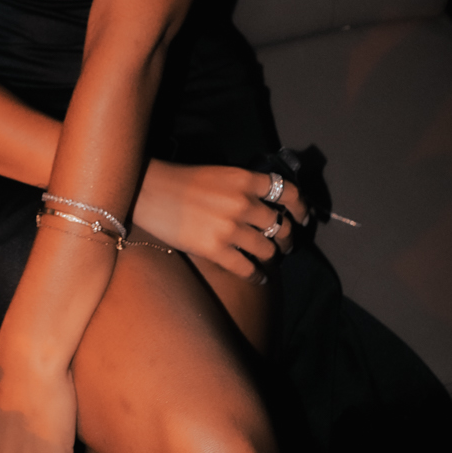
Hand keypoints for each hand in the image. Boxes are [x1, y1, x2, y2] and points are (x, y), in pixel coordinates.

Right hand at [133, 161, 306, 279]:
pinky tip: (258, 278)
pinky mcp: (216, 249)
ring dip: (272, 257)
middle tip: (285, 244)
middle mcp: (242, 202)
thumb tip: (265, 207)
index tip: (303, 216)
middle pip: (281, 226)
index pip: (287, 191)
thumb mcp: (219, 174)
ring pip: (268, 249)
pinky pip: (247, 268)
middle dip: (287, 238)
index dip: (301, 206)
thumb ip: (243, 188)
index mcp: (244, 179)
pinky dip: (257, 276)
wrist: (148, 192)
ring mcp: (230, 228)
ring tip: (268, 260)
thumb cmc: (180, 181)